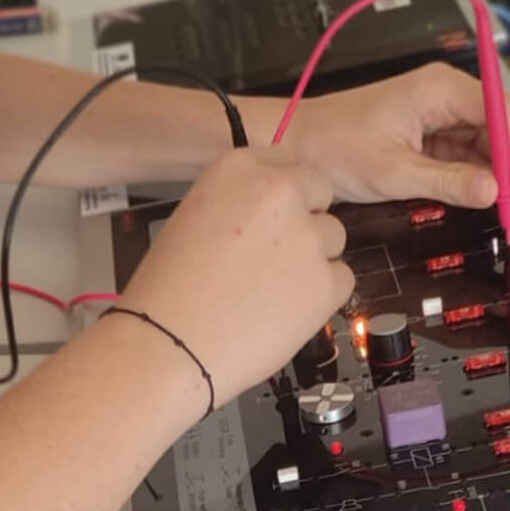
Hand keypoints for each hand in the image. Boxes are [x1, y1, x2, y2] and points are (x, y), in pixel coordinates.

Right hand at [123, 150, 350, 408]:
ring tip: (270, 292)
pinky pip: (341, 280)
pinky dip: (320, 296)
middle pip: (320, 195)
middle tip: (274, 258)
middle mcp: (280, 192)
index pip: (289, 165)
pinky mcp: (327, 282)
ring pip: (332, 239)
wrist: (169, 345)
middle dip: (305, 222)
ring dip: (312, 261)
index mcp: (239, 169)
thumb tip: (272, 215)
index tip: (277, 216)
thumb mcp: (194, 219)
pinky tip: (283, 312)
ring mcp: (308, 236)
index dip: (286, 195)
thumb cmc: (168, 292)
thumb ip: (240, 205)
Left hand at [283, 63, 509, 222]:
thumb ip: (446, 182)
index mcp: (440, 89)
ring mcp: (452, 116)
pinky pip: (488, 154)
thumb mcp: (389, 172)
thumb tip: (494, 193)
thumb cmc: (332, 146)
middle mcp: (453, 95)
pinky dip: (509, 177)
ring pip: (509, 139)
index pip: (504, 114)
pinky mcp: (446, 137)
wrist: (298, 143)